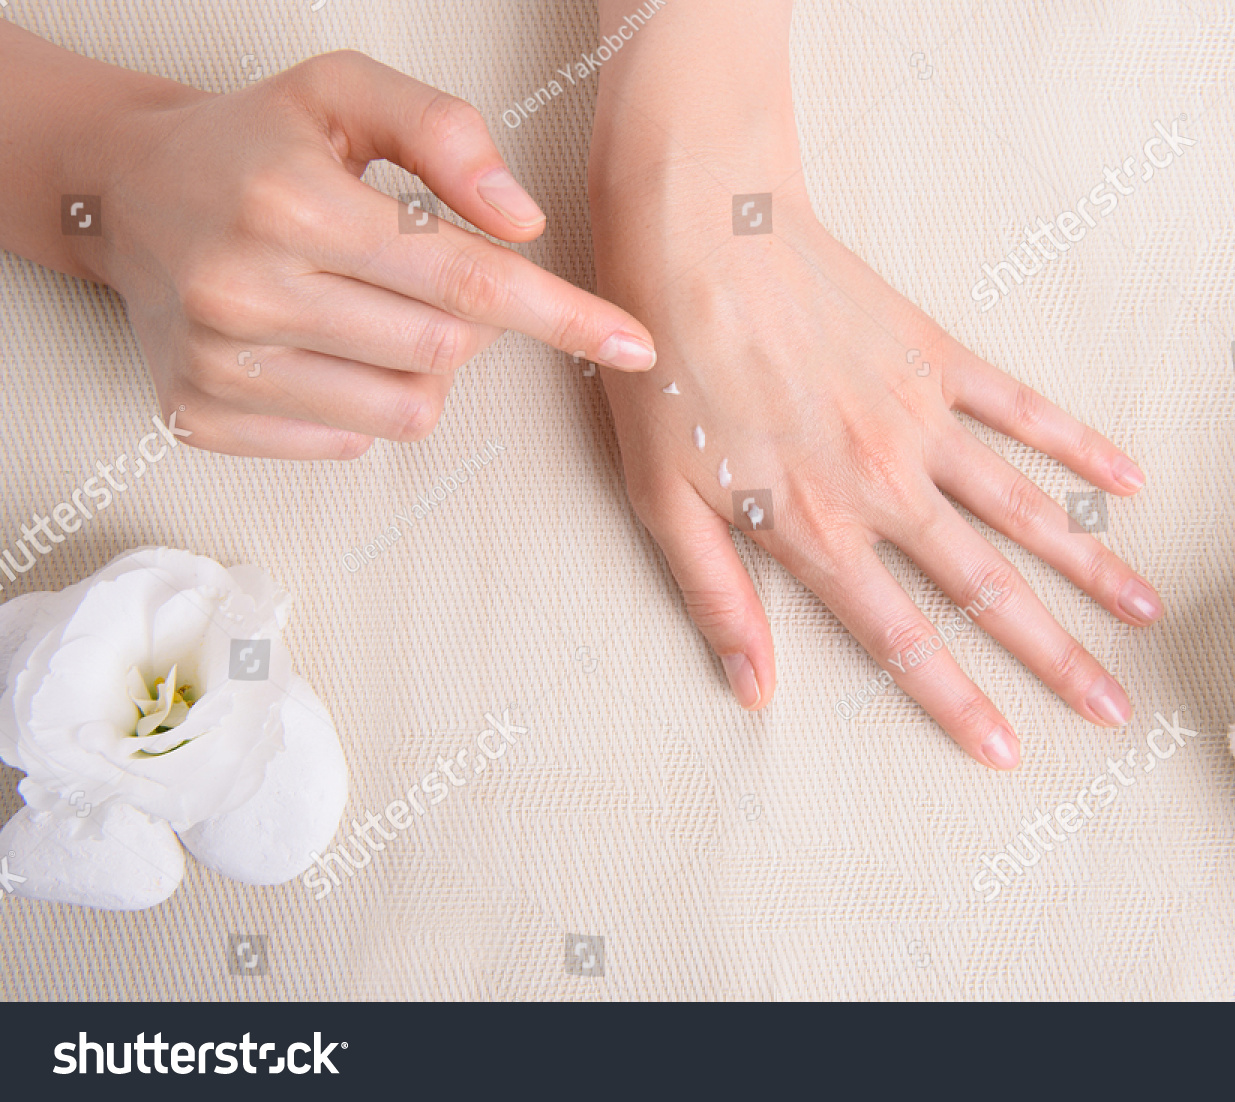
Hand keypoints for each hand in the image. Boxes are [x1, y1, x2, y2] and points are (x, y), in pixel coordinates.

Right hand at [82, 51, 656, 457]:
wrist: (124, 190)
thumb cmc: (256, 141)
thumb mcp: (345, 90)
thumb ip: (446, 132)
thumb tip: (523, 223)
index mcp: (291, 203)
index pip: (465, 280)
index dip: (562, 315)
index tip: (632, 344)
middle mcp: (244, 291)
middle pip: (446, 353)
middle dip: (472, 322)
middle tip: (426, 274)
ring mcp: (218, 366)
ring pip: (406, 411)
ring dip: (422, 366)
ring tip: (368, 307)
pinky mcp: (199, 417)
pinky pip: (349, 442)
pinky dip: (363, 401)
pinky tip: (322, 345)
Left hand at [591, 164, 1162, 770]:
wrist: (700, 237)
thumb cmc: (669, 373)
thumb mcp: (661, 501)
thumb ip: (716, 597)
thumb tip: (752, 689)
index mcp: (818, 529)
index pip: (900, 639)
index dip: (957, 702)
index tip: (1011, 750)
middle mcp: (886, 486)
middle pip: (987, 589)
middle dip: (1056, 656)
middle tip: (1116, 707)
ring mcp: (921, 420)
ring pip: (1024, 509)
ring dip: (1090, 565)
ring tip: (1148, 610)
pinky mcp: (937, 359)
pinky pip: (1023, 411)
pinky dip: (1078, 446)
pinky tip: (1127, 481)